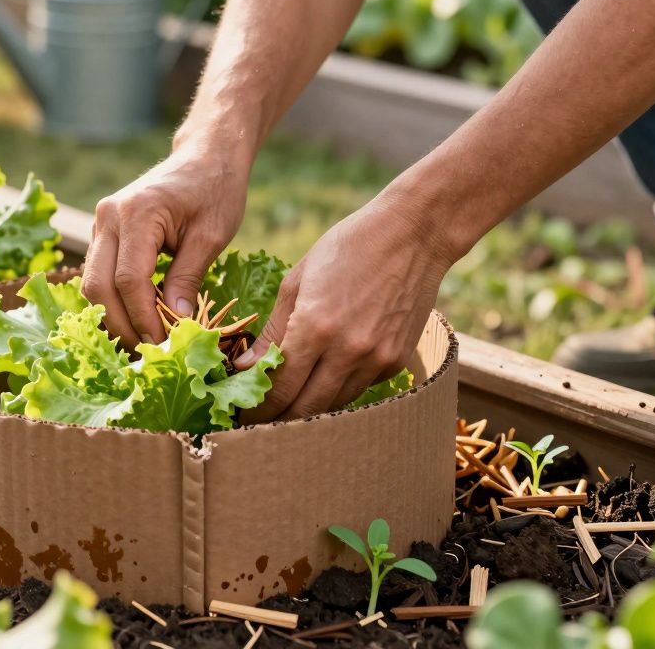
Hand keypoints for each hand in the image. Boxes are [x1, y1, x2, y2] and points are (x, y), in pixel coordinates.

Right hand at [83, 145, 248, 346]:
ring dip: (114, 316)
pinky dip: (114, 301)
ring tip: (143, 342)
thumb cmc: (215, 190)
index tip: (163, 346)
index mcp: (138, 213)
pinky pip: (99, 274)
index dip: (143, 318)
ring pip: (91, 283)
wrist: (204, 156)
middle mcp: (109, 216)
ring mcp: (101, 223)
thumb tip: (176, 325)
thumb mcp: (211, 236)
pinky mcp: (103, 232)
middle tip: (148, 354)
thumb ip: (188, 279)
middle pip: (98, 285)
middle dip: (121, 325)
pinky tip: (137, 320)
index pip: (129, 280)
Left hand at [235, 195, 457, 421]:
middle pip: (305, 409)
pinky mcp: (396, 361)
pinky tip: (325, 377)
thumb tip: (244, 367)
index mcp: (315, 327)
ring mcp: (376, 359)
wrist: (413, 235)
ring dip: (308, 409)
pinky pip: (359, 388)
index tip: (242, 412)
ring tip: (287, 404)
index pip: (278, 388)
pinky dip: (338, 388)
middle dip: (277, 420)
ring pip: (333, 405)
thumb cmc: (346, 249)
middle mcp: (348, 351)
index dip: (256, 407)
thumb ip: (271, 331)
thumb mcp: (296, 281)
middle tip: (258, 420)